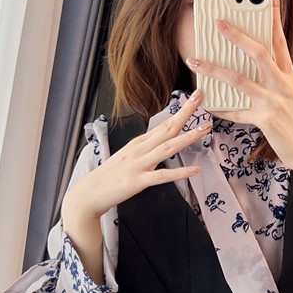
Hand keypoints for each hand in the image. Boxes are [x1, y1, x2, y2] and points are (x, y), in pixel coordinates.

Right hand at [62, 89, 208, 222]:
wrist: (89, 194)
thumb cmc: (108, 177)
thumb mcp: (127, 157)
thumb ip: (143, 150)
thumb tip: (158, 144)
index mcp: (138, 143)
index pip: (163, 124)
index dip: (180, 111)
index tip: (194, 99)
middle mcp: (139, 150)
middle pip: (167, 128)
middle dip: (185, 113)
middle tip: (200, 98)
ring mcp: (139, 164)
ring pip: (167, 147)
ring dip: (187, 137)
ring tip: (204, 129)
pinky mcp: (138, 181)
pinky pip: (163, 176)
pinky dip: (180, 172)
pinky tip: (195, 169)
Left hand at [185, 0, 292, 168]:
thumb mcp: (291, 92)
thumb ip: (275, 75)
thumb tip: (253, 60)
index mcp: (288, 74)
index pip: (279, 40)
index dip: (272, 17)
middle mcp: (282, 84)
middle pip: (259, 52)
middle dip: (237, 36)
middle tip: (218, 22)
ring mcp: (273, 102)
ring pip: (240, 80)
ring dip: (214, 69)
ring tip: (195, 61)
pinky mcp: (265, 120)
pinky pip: (237, 112)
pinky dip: (221, 109)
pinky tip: (207, 103)